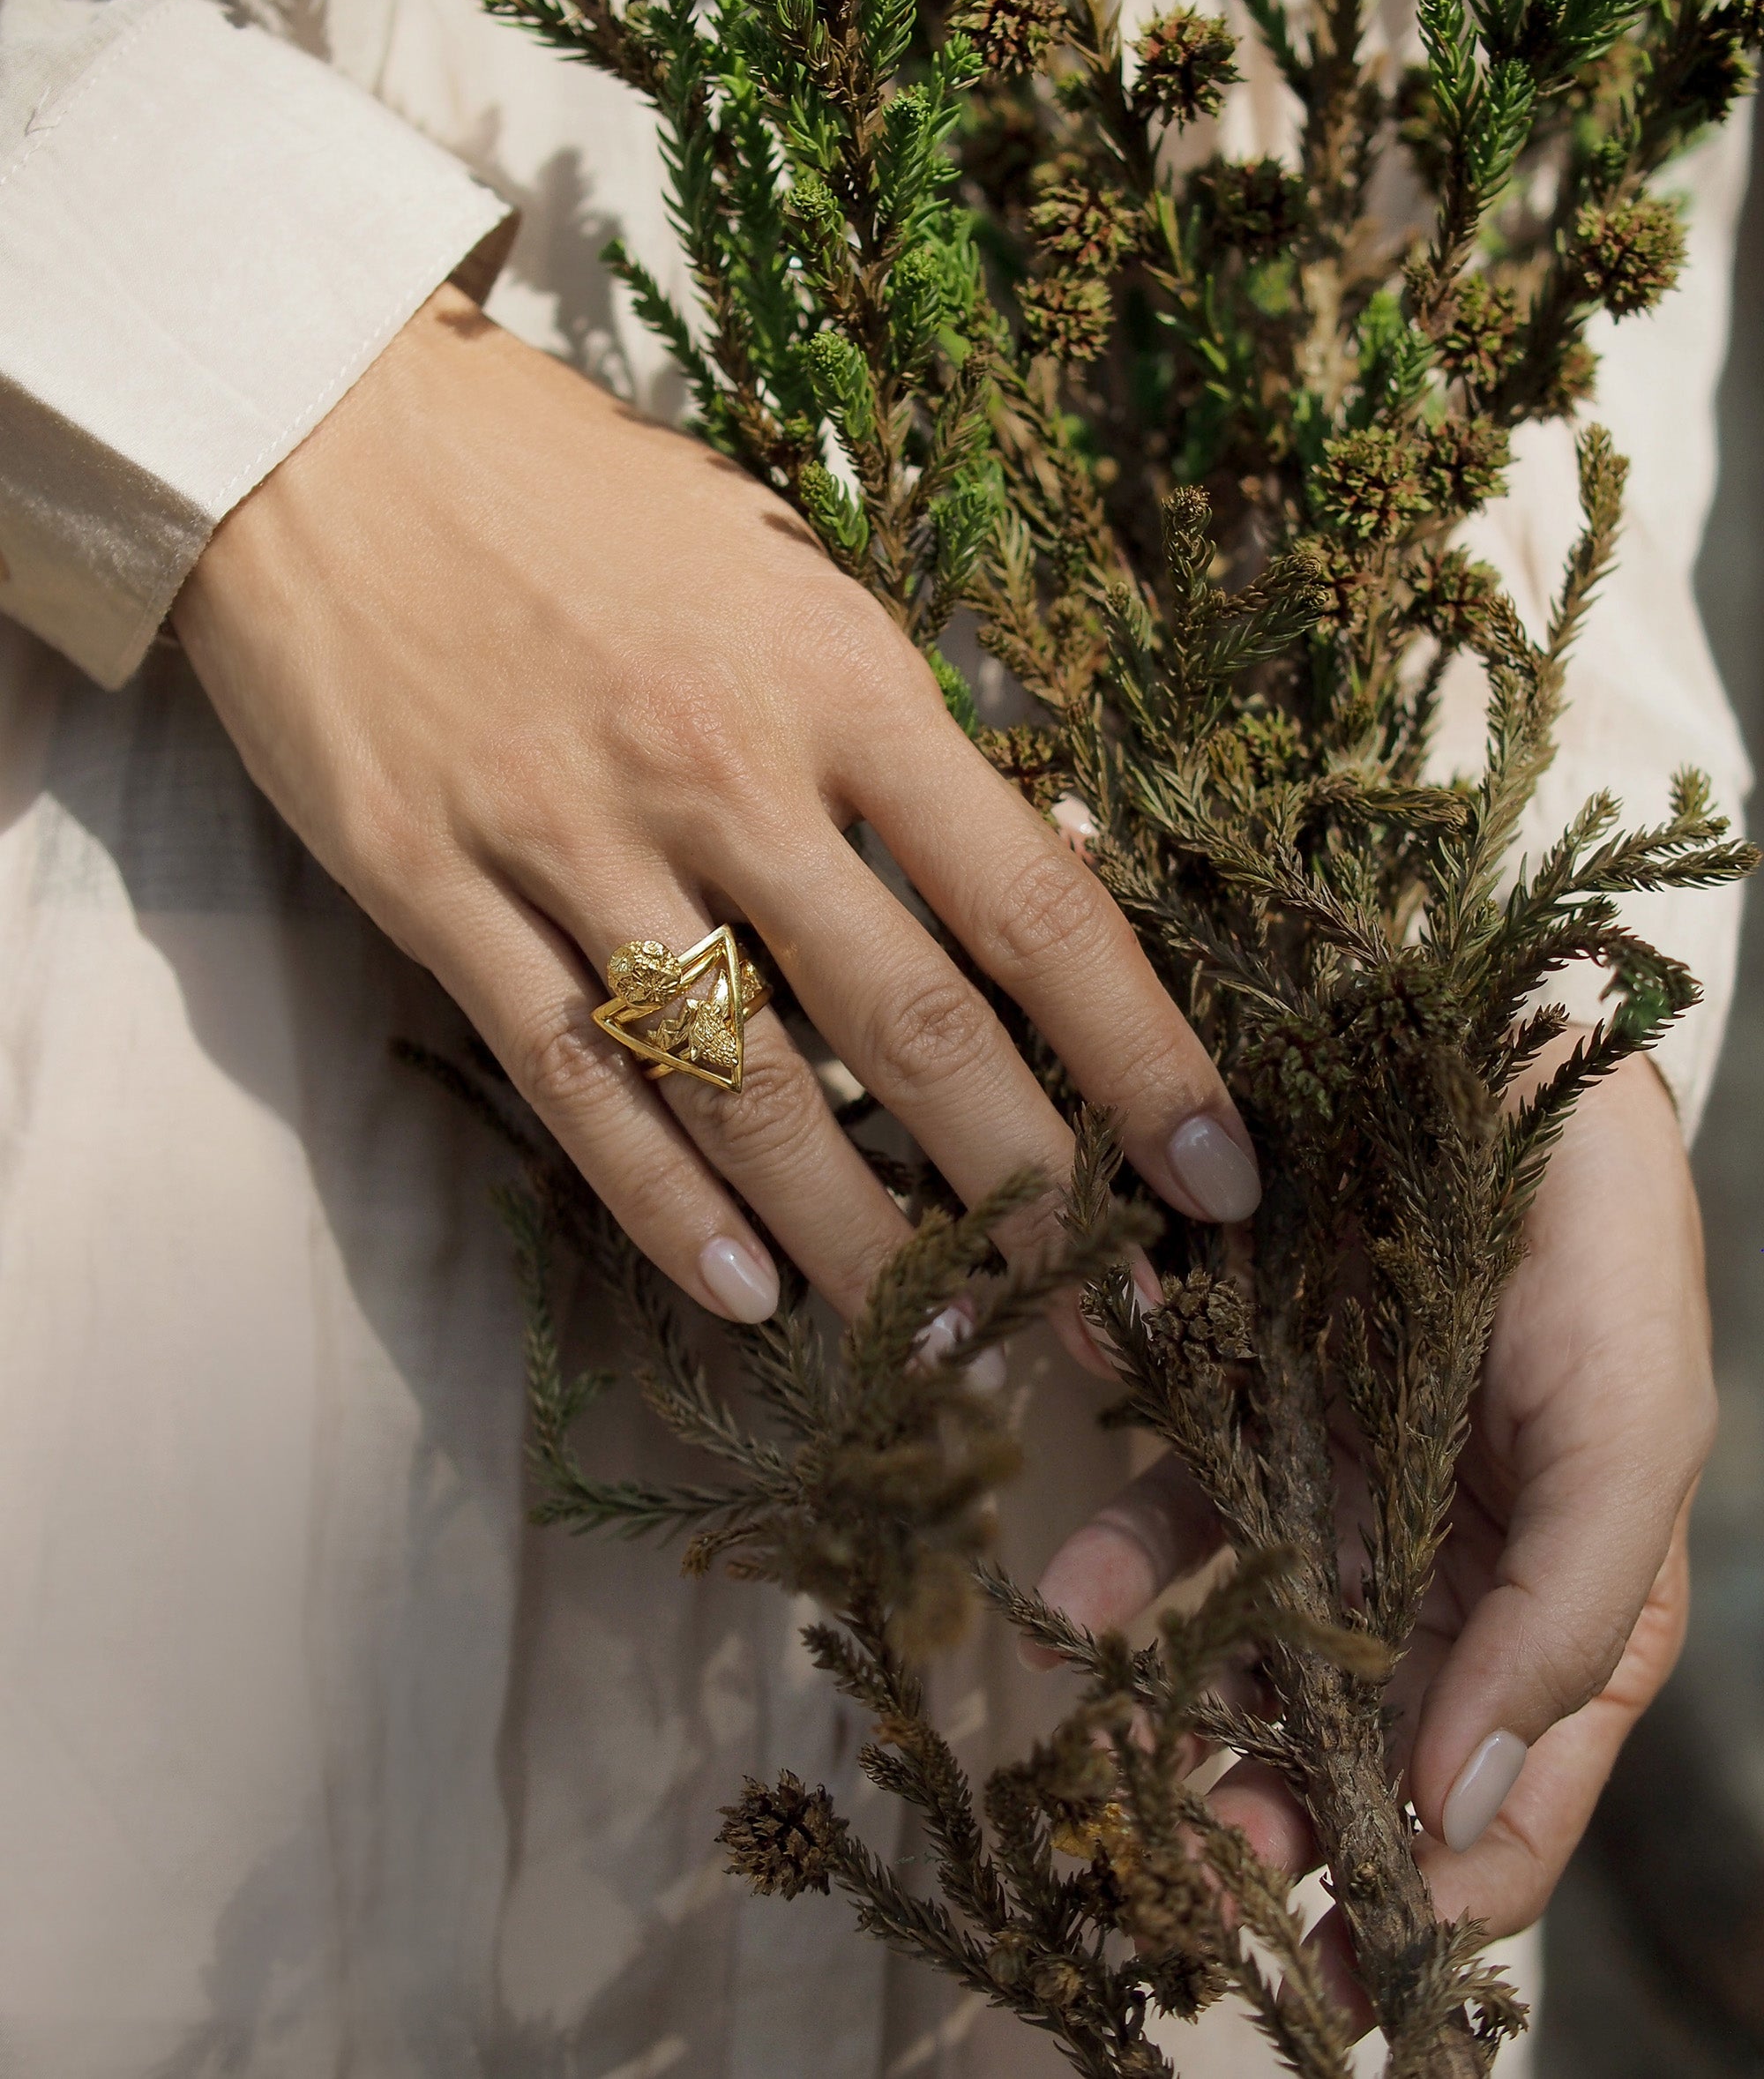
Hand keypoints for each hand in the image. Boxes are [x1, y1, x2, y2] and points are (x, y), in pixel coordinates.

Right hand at [173, 285, 1258, 1352]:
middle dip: (1032, 1197)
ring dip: (860, 1241)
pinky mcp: (436, 890)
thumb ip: (898, 729)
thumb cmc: (588, 496)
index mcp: (840, 677)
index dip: (1143, 1060)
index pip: (1035, 905)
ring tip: (950, 1349)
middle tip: (1119, 1325)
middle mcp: (722, 769)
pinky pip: (571, 1080)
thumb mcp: (787, 569)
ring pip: (742, 1086)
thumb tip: (1041, 874)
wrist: (328, 430)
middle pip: (909, 1027)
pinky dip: (662, 1202)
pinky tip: (741, 1296)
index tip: (1223, 1179)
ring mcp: (571, 837)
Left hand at [1030, 1040, 1713, 1999]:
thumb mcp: (1627, 1434)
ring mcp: (1338, 1492)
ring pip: (1253, 1647)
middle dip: (1288, 1816)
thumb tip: (1462, 1810)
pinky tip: (1077, 1592)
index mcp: (1562, 1599)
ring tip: (1129, 1758)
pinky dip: (1124, 1564)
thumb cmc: (1596, 1242)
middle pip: (1362, 1740)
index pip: (1506, 1797)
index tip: (1348, 1980)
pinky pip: (1175, 1514)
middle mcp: (1444, 1564)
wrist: (1484, 1042)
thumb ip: (1558, 1621)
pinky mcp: (1246, 1410)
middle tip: (1205, 1866)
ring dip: (1189, 1713)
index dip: (1433, 1904)